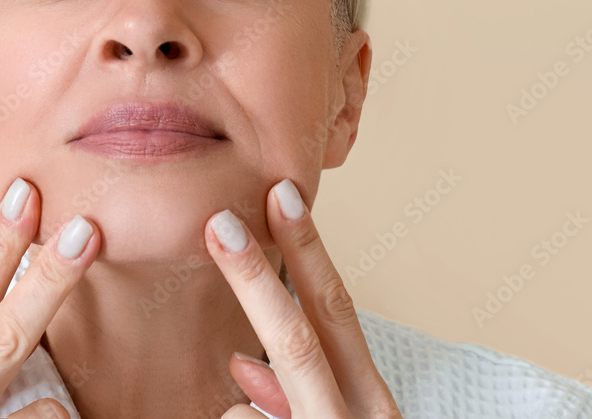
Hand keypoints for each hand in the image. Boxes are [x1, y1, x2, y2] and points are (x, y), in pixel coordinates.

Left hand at [204, 178, 401, 418]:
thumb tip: (241, 360)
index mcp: (372, 401)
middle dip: (254, 279)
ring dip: (244, 397)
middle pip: (297, 338)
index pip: (338, 311)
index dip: (307, 250)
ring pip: (251, 403)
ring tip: (256, 407)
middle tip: (219, 222)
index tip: (279, 194)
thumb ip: (292, 395)